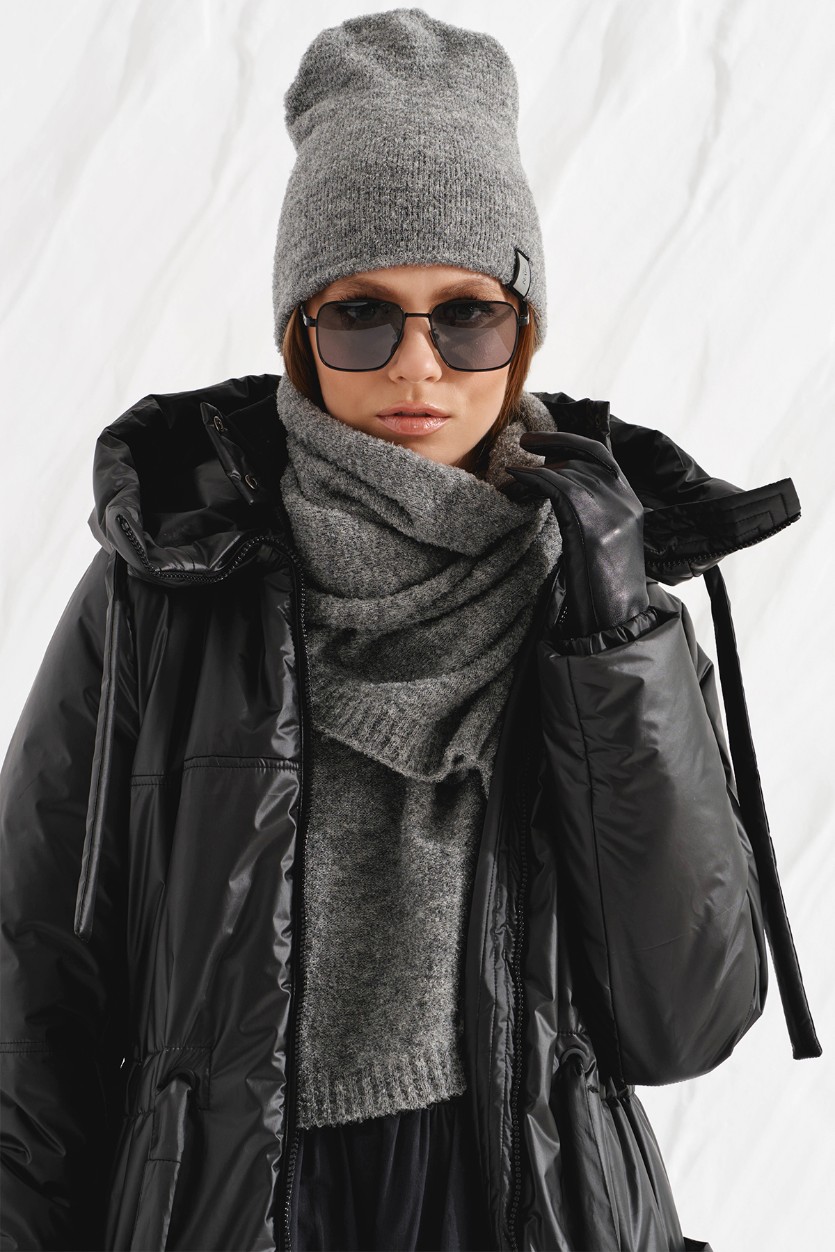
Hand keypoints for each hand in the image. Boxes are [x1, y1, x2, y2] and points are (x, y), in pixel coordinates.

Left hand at [508, 431, 648, 637]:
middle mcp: (624, 500)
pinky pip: (555, 487)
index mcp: (630, 503)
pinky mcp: (591, 525)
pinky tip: (514, 480)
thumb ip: (592, 514)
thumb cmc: (604, 588)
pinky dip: (531, 478)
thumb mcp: (605, 542)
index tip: (548, 442)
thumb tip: (558, 492)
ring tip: (512, 472)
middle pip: (586, 455)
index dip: (574, 444)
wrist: (617, 618)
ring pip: (568, 471)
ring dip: (536, 468)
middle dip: (554, 442)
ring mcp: (610, 511)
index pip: (603, 457)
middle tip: (525, 440)